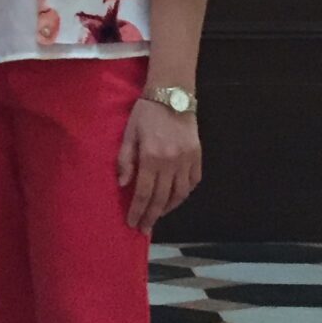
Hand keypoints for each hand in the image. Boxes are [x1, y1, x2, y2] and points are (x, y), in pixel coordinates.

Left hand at [116, 95, 201, 232]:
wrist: (172, 94)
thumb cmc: (146, 113)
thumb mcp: (129, 133)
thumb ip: (125, 159)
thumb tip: (123, 184)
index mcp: (151, 156)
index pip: (143, 192)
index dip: (137, 211)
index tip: (133, 223)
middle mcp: (171, 162)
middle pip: (161, 198)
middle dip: (151, 216)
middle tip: (144, 228)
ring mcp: (187, 160)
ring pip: (179, 194)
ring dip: (168, 208)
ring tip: (157, 215)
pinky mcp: (198, 156)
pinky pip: (193, 183)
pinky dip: (184, 194)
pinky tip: (175, 199)